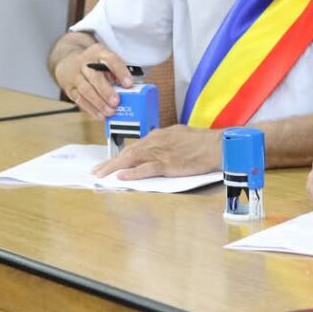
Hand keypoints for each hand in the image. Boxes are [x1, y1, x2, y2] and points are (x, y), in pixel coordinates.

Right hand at [54, 43, 132, 119]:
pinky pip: (79, 99)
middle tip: (116, 102)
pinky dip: (90, 108)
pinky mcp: (69, 88)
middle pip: (95, 76)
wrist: (67, 62)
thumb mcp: (106, 60)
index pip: (111, 60)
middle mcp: (85, 62)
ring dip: (98, 103)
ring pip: (85, 89)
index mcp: (99, 53)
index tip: (128, 84)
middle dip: (106, 91)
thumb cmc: (94, 63)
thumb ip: (117, 72)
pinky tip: (100, 115)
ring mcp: (75, 75)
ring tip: (110, 111)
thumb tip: (130, 90)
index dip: (120, 72)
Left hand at [92, 125, 221, 178]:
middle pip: (128, 152)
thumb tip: (157, 146)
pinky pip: (146, 169)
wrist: (216, 145)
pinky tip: (121, 177)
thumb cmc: (202, 141)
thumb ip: (165, 140)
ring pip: (131, 159)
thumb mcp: (180, 134)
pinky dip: (132, 173)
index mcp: (159, 135)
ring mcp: (161, 153)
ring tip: (101, 175)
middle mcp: (156, 142)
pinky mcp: (168, 164)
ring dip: (114, 167)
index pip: (135, 146)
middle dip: (110, 162)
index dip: (120, 155)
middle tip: (96, 171)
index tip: (108, 162)